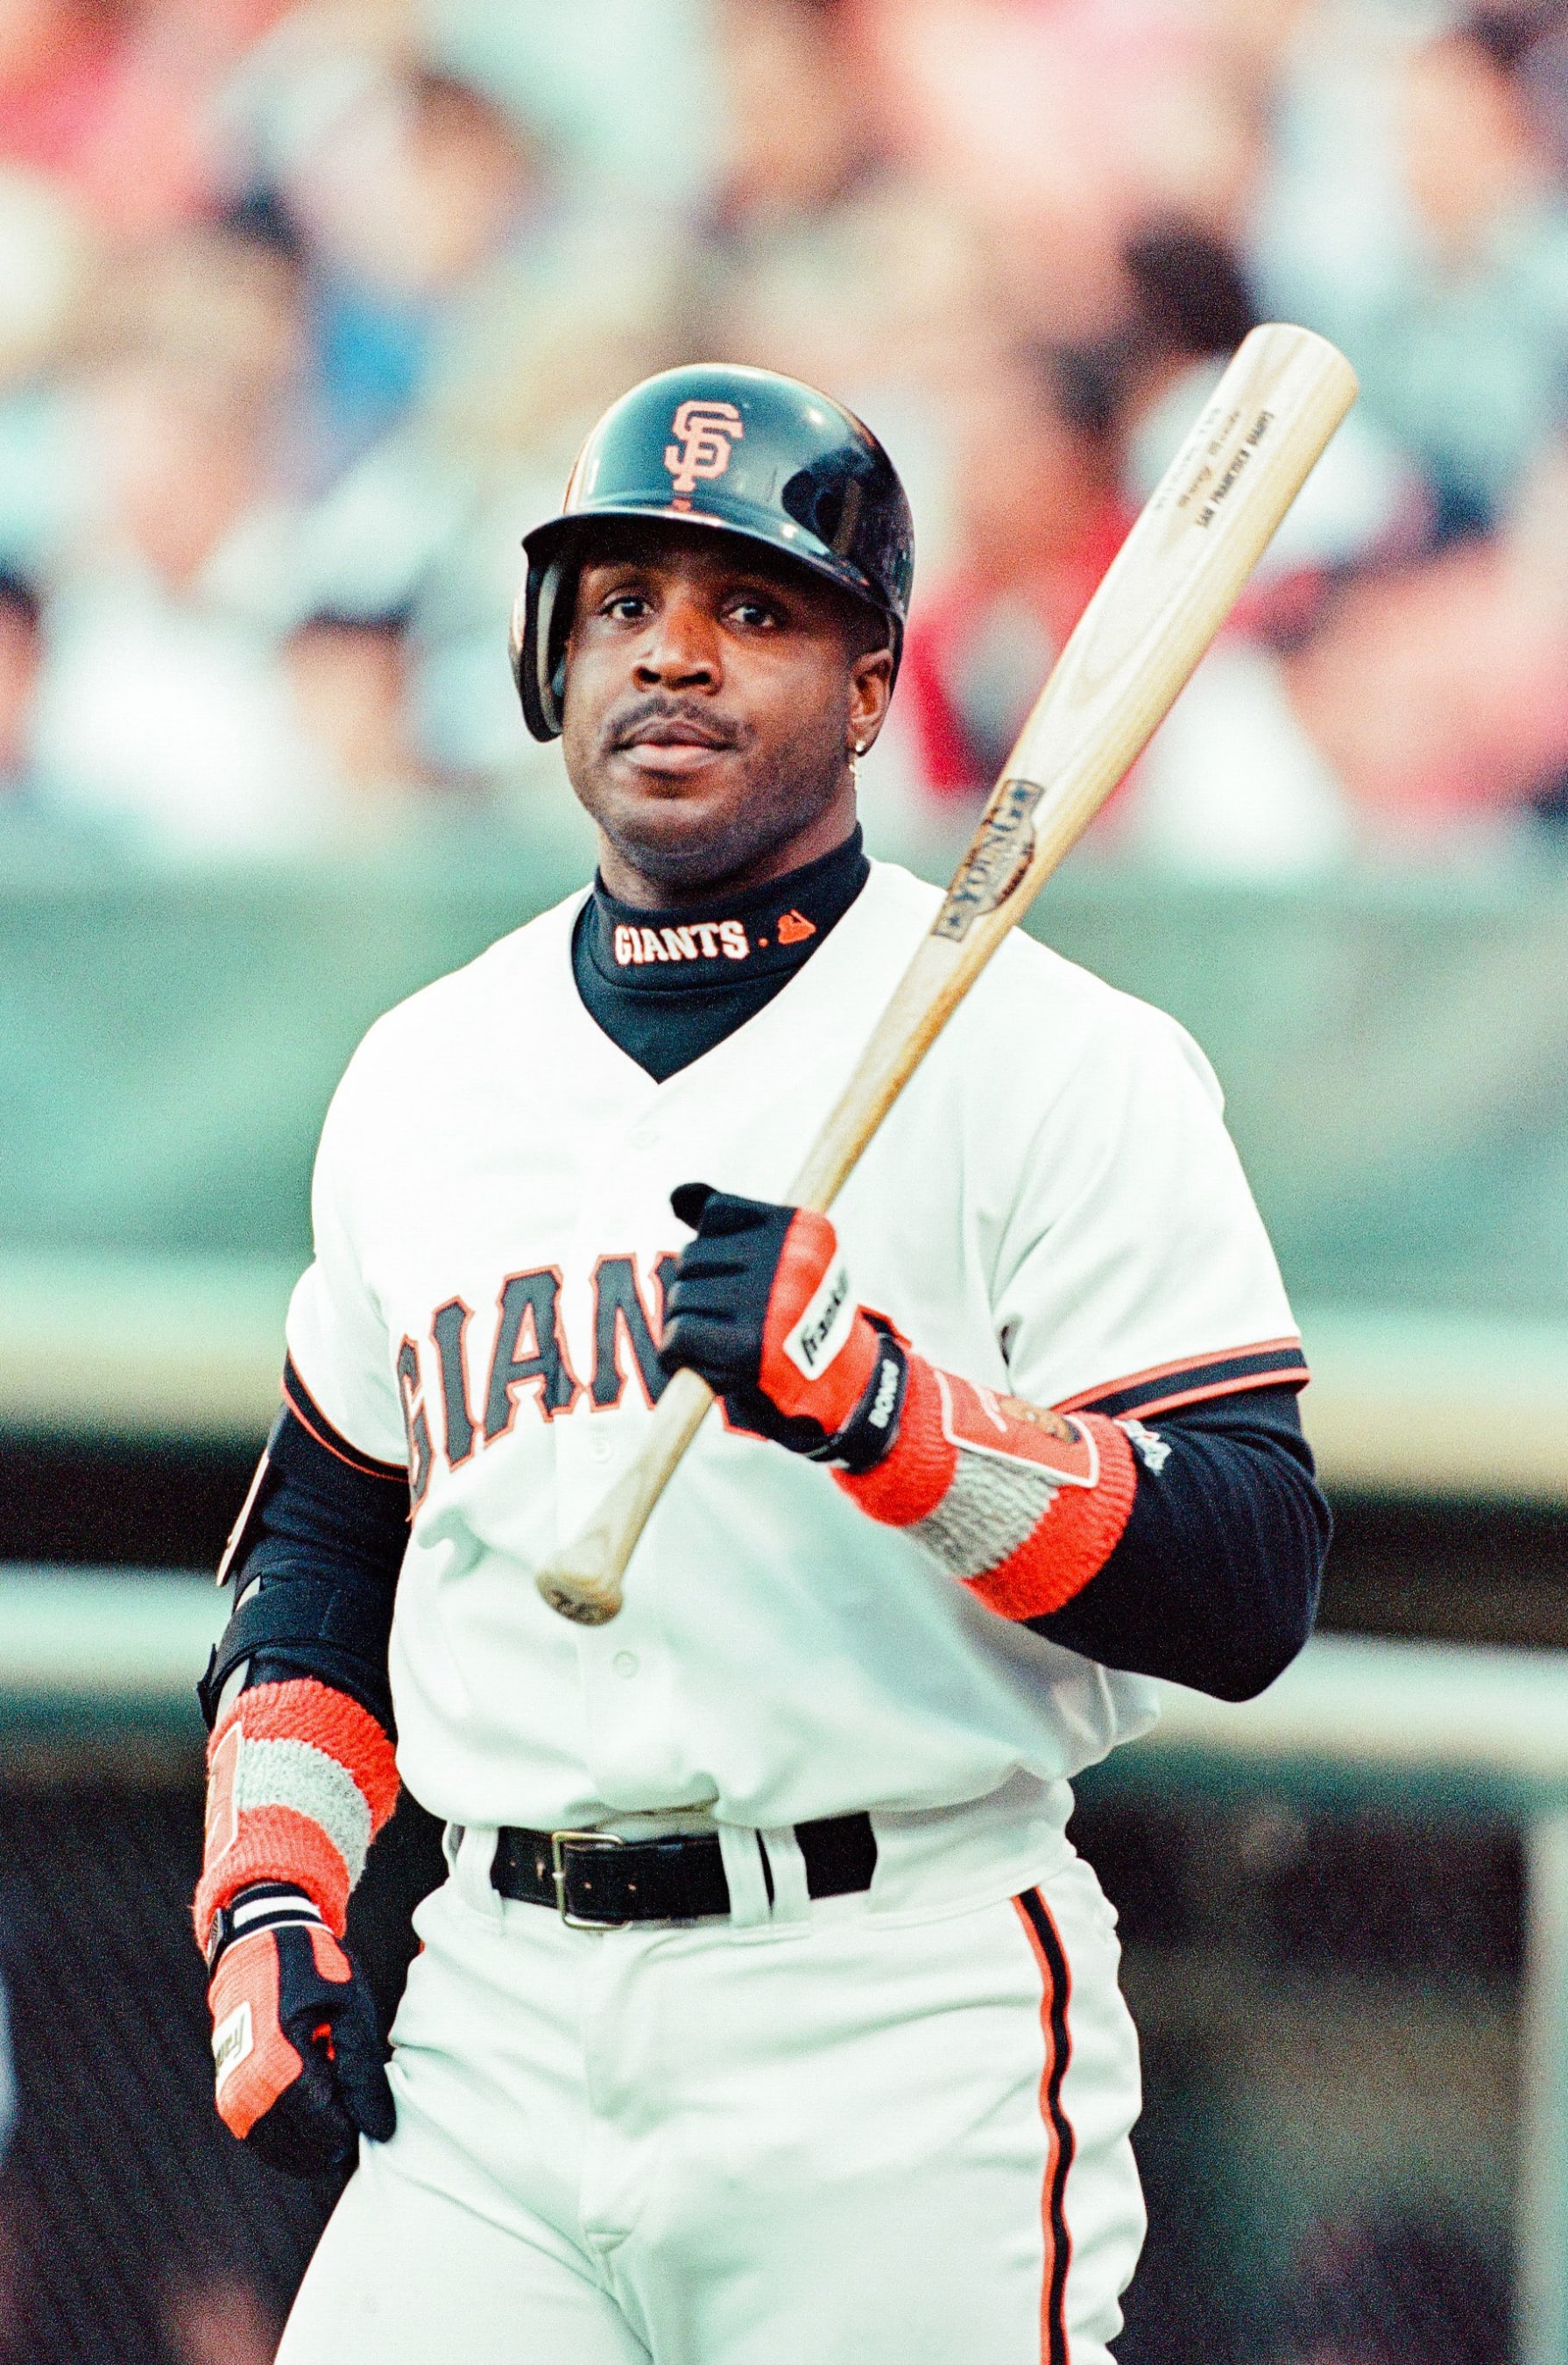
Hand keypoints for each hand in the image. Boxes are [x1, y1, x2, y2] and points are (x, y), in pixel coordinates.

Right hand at [207, 1887, 393, 2177]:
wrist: (257, 1944)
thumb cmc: (311, 1970)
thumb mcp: (349, 2007)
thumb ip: (362, 2070)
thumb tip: (382, 2127)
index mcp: (280, 2062)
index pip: (327, 2128)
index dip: (357, 2130)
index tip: (376, 2116)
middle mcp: (249, 2088)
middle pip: (306, 2146)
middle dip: (339, 2141)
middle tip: (362, 2114)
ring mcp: (234, 2098)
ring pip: (283, 2151)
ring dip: (316, 2145)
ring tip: (342, 2112)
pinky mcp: (229, 2100)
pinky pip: (263, 2139)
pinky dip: (293, 2139)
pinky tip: (317, 2118)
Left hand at [658, 1183, 905, 1467]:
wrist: (845, 1389)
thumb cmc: (803, 1320)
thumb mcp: (786, 1259)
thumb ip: (732, 1225)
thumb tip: (676, 1196)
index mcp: (804, 1229)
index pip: (716, 1212)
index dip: (714, 1249)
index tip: (739, 1278)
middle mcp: (791, 1260)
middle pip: (692, 1256)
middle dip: (699, 1289)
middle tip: (731, 1318)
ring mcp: (770, 1303)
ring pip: (681, 1296)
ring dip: (689, 1322)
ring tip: (725, 1341)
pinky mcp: (747, 1348)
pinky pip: (679, 1334)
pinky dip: (676, 1353)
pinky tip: (698, 1360)